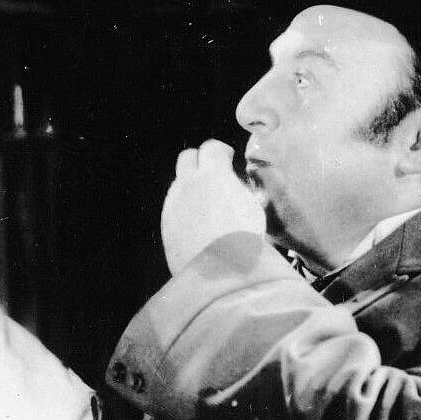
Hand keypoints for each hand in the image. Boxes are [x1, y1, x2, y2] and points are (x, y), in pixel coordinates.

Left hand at [160, 139, 265, 275]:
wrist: (220, 272)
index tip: (228, 160)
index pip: (211, 147)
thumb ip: (243, 189)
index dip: (221, 152)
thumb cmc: (245, 238)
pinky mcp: (166, 224)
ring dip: (191, 186)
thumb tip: (240, 187)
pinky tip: (197, 223)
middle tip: (214, 175)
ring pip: (178, 183)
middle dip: (200, 161)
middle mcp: (188, 184)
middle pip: (187, 157)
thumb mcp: (254, 207)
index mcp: (213, 174)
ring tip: (207, 204)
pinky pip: (173, 207)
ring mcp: (173, 204)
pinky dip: (184, 208)